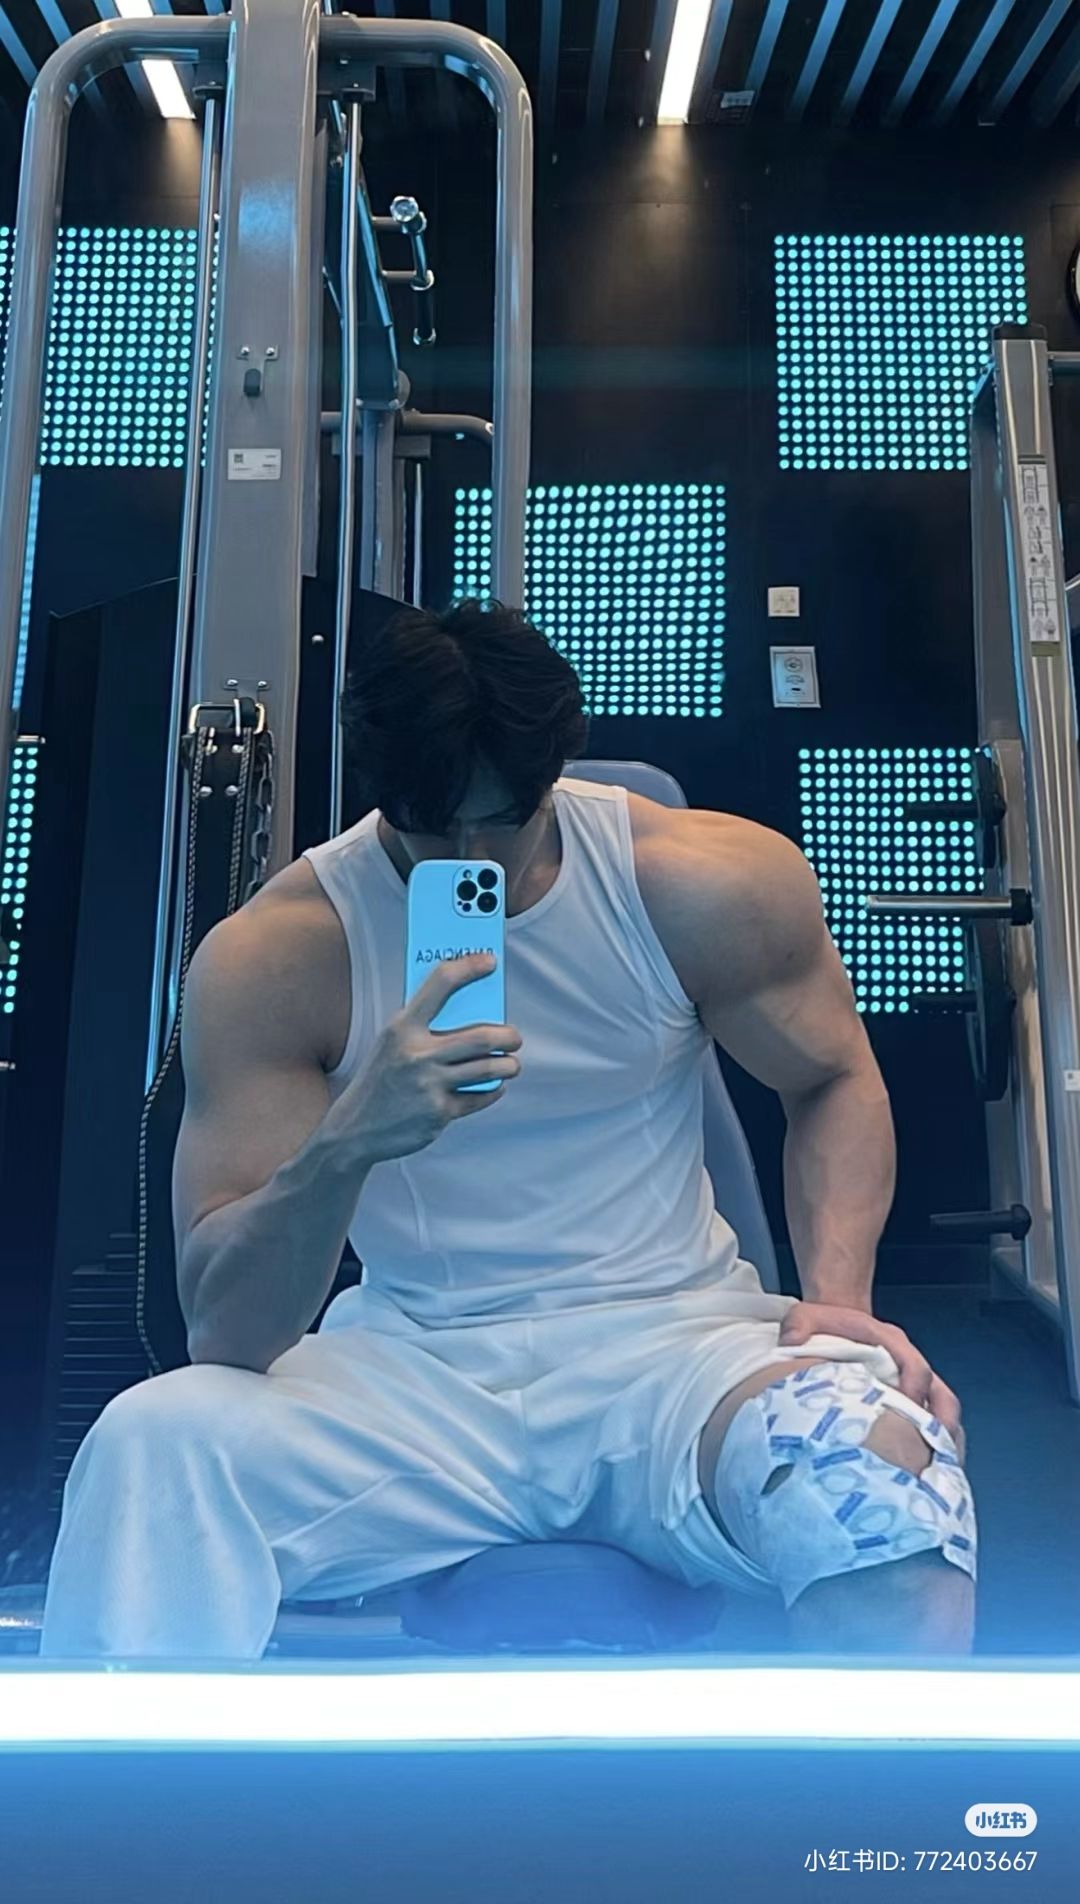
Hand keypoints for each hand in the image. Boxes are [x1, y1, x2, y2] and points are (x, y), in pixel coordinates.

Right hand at [342, 953, 521, 1163]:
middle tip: (514, 1038)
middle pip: (481, 1037)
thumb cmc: (382, 1078)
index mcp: (402, 1028)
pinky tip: (494, 1086)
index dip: (468, 968)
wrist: (355, 1128)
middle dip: (508, 1037)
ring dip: (508, 1065)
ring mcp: (429, 1084)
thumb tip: (473, 1010)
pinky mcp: (438, 1112)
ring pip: (488, 1068)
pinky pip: (479, 1097)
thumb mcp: (391, 1043)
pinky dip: (492, 1090)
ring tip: (511, 1064)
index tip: (489, 961)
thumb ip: (423, 1026)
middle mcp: (417, 1053)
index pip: (440, 984)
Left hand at [778, 1300, 965, 1460]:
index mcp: (889, 1341)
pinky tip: (930, 1466)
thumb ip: (799, 1323)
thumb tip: (790, 1342)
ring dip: (943, 1437)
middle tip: (933, 1454)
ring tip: (937, 1468)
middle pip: (942, 1394)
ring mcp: (912, 1380)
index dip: (914, 1392)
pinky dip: (936, 1439)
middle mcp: (908, 1360)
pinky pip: (935, 1417)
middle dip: (941, 1424)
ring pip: (944, 1409)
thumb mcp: (806, 1316)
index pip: (915, 1366)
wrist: (838, 1322)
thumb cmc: (826, 1326)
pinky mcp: (910, 1396)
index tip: (905, 1415)